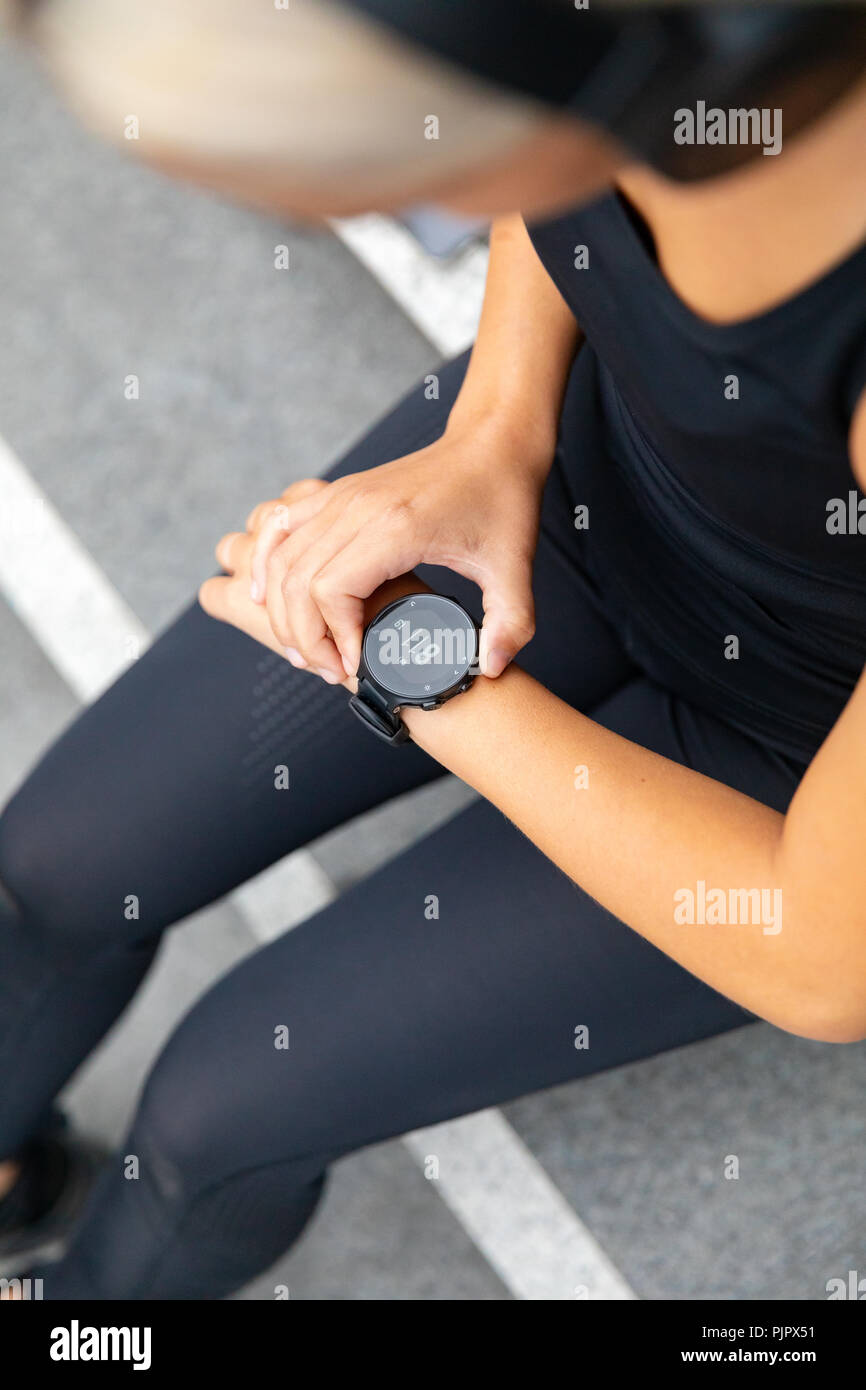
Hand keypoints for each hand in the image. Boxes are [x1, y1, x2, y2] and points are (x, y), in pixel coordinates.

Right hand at [247, 414, 548, 683]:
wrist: (492, 443)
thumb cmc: (501, 499)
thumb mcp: (515, 567)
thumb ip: (510, 624)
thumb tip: (490, 670)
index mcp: (396, 526)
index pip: (332, 591)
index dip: (336, 638)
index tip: (357, 665)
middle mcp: (357, 507)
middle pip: (297, 581)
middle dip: (306, 637)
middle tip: (331, 671)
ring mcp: (340, 497)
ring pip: (281, 559)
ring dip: (282, 610)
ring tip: (304, 650)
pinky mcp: (335, 493)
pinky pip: (278, 528)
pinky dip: (263, 563)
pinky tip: (262, 595)